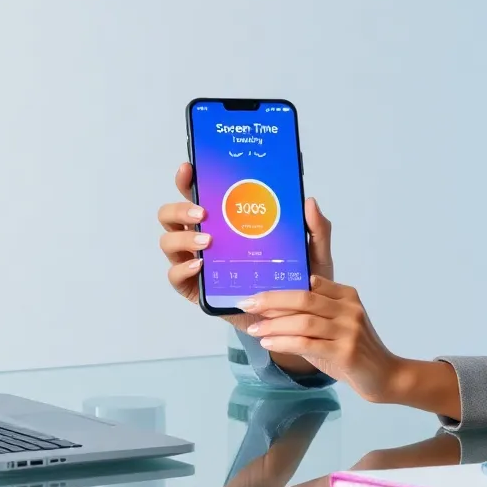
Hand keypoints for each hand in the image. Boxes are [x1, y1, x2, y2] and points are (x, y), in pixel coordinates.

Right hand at [158, 163, 333, 370]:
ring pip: (169, 242)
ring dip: (182, 236)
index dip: (187, 179)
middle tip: (203, 211)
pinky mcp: (196, 289)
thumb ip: (317, 228)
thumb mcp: (313, 252)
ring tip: (208, 240)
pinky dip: (183, 268)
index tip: (190, 167)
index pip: (198, 193)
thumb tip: (309, 202)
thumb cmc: (298, 279)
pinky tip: (200, 264)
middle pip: (172, 215)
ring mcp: (196, 263)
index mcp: (226, 221)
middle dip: (180, 207)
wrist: (295, 319)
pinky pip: (175, 277)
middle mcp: (204, 237)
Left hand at [240, 277, 403, 402]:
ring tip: (254, 330)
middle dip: (271, 300)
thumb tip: (269, 311)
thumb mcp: (335, 326)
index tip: (255, 293)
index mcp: (347, 295)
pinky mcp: (346, 352)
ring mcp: (349, 330)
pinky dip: (284, 342)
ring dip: (274, 325)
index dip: (280, 288)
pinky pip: (307, 344)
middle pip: (304, 298)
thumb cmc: (354, 351)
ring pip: (303, 321)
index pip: (309, 284)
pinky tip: (269, 343)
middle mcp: (350, 309)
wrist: (384, 376)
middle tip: (246, 303)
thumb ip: (311, 315)